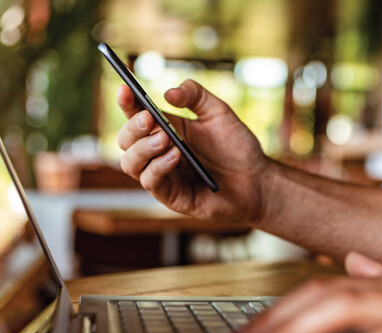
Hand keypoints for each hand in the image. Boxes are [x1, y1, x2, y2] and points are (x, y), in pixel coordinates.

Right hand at [116, 79, 272, 223]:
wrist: (257, 180)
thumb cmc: (236, 147)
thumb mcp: (218, 112)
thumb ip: (196, 95)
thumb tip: (168, 93)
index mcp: (164, 129)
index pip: (136, 114)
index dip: (126, 101)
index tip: (125, 88)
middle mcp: (157, 152)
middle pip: (126, 140)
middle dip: (132, 127)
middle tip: (148, 118)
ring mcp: (162, 175)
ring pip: (130, 163)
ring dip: (143, 148)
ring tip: (165, 138)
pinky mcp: (171, 196)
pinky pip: (151, 182)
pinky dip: (158, 167)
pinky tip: (176, 155)